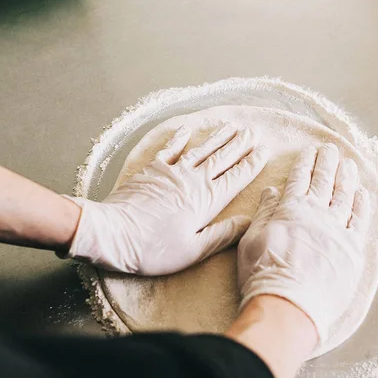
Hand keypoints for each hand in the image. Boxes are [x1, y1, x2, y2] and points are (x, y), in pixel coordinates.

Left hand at [64, 123, 268, 274]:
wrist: (114, 233)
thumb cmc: (153, 248)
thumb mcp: (193, 250)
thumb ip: (222, 235)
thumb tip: (248, 221)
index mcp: (206, 201)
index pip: (236, 178)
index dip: (251, 164)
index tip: (263, 151)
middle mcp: (193, 180)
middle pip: (222, 158)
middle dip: (240, 145)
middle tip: (254, 132)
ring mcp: (172, 172)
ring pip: (200, 149)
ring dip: (217, 137)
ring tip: (231, 126)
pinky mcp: (152, 170)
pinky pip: (170, 149)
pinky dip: (180, 138)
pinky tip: (188, 130)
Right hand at [237, 143, 369, 343]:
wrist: (288, 304)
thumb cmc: (263, 274)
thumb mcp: (251, 238)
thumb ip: (264, 213)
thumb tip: (271, 191)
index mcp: (290, 209)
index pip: (299, 179)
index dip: (305, 162)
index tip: (310, 150)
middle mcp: (316, 214)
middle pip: (324, 182)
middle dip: (327, 162)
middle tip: (331, 149)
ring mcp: (337, 230)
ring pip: (345, 196)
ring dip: (347, 178)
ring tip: (349, 164)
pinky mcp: (352, 249)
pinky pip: (360, 221)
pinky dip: (363, 205)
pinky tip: (363, 194)